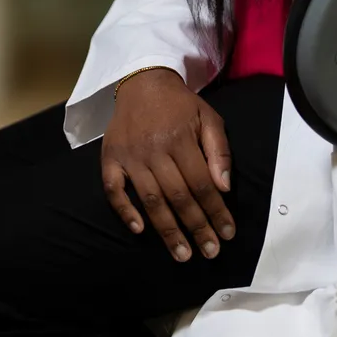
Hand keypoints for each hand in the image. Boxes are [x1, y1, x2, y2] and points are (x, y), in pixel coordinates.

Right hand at [101, 68, 234, 262]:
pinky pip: (114, 190)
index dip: (215, 211)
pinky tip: (140, 230)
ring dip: (166, 231)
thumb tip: (224, 188)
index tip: (227, 234)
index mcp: (181, 139)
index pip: (202, 184)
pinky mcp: (110, 159)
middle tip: (209, 252)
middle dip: (196, 228)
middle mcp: (155, 150)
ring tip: (182, 254)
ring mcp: (130, 156)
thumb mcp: (208, 117)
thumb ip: (219, 151)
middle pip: (178, 197)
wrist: (143, 82)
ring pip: (150, 200)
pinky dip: (125, 211)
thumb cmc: (180, 105)